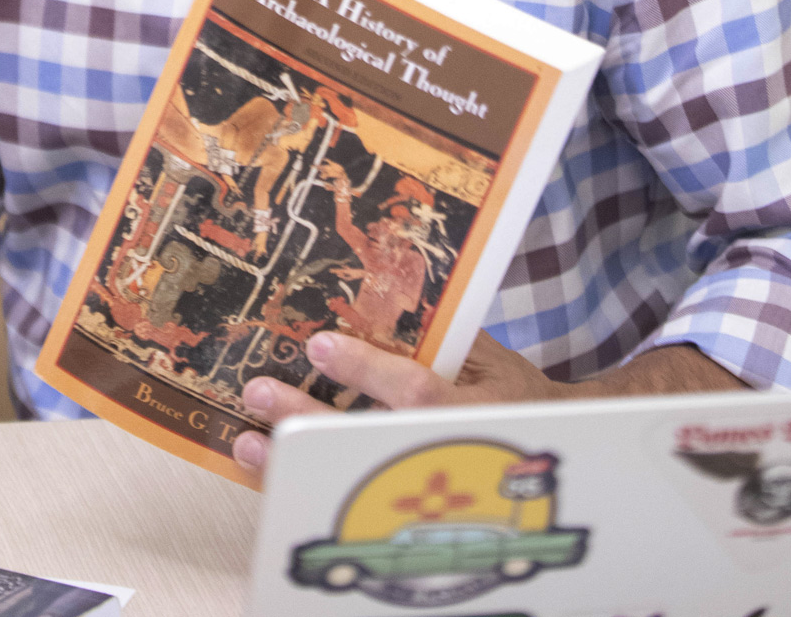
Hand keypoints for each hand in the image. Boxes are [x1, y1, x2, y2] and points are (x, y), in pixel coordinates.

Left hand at [233, 330, 556, 474]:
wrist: (542, 452)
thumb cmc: (512, 394)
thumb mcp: (490, 357)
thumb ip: (445, 334)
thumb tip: (389, 291)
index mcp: (472, 411)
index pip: (415, 393)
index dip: (367, 372)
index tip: (320, 345)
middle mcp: (439, 453)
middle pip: (368, 441)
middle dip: (310, 421)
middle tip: (261, 394)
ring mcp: (419, 482)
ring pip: (350, 474)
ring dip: (295, 463)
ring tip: (249, 443)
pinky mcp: (401, 499)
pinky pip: (346, 489)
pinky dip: (303, 483)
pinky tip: (266, 467)